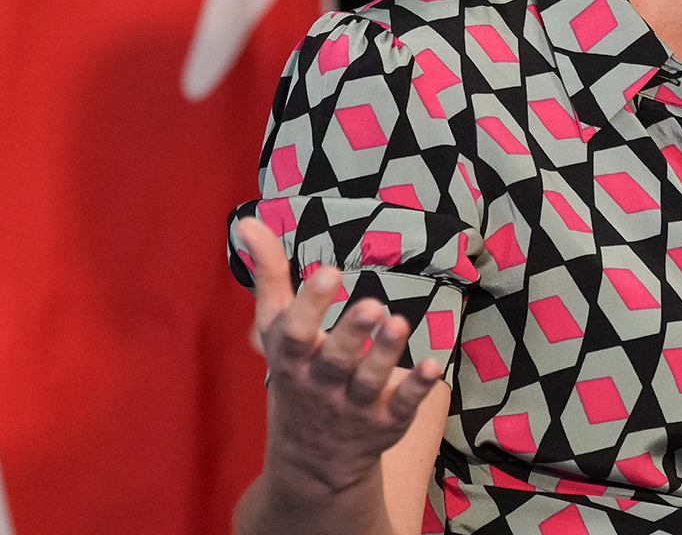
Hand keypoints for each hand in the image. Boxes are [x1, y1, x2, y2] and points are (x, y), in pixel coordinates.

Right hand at [235, 217, 442, 496]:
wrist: (311, 460)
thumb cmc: (295, 374)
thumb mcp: (275, 330)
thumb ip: (268, 276)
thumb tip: (248, 222)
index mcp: (292, 359)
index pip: (295, 333)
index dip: (310, 304)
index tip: (329, 271)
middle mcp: (321, 385)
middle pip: (335, 359)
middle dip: (352, 332)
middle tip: (373, 304)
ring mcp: (354, 406)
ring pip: (370, 381)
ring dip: (385, 354)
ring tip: (398, 322)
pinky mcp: (385, 421)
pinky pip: (402, 405)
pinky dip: (417, 388)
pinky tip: (433, 366)